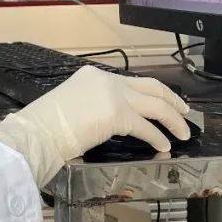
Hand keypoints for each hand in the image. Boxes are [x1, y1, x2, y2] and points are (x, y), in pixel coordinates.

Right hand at [0, 66, 190, 187]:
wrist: (37, 132)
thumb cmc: (45, 124)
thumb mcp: (72, 103)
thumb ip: (93, 104)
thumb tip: (107, 119)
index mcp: (94, 75)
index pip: (130, 82)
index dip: (149, 93)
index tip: (160, 102)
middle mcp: (107, 80)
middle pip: (151, 86)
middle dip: (172, 99)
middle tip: (184, 111)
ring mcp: (114, 95)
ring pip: (156, 104)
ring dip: (173, 120)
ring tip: (183, 133)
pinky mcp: (119, 115)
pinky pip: (147, 127)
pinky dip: (158, 137)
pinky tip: (164, 146)